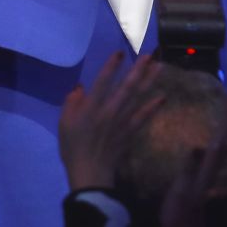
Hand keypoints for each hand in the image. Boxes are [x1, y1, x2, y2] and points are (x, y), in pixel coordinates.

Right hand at [59, 53, 163, 190]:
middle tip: (149, 55)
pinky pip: (144, 117)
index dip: (111, 67)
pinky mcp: (130, 132)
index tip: (120, 52)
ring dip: (149, 82)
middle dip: (138, 70)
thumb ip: (72, 103)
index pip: (102, 82)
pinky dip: (153, 106)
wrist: (90, 173)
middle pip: (126, 87)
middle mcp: (110, 111)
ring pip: (138, 98)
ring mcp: (122, 122)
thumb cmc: (73, 147)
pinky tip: (162, 97)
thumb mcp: (64, 123)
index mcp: (91, 108)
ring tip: (159, 67)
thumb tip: (81, 88)